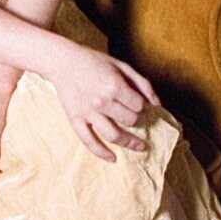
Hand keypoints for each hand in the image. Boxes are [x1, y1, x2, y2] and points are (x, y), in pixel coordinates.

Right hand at [47, 40, 159, 161]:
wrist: (63, 61)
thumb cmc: (93, 61)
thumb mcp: (121, 65)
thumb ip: (141, 83)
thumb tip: (157, 104)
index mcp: (114, 86)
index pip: (138, 105)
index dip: (142, 106)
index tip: (139, 104)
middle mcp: (102, 101)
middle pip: (130, 120)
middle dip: (138, 121)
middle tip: (138, 120)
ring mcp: (88, 113)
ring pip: (114, 135)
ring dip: (129, 142)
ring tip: (139, 146)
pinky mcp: (75, 119)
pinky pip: (89, 142)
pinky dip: (102, 152)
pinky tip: (113, 158)